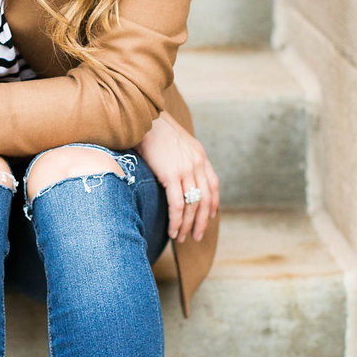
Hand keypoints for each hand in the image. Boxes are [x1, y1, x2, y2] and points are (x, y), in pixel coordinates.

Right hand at [135, 110, 218, 242]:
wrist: (143, 118)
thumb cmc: (153, 129)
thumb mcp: (176, 142)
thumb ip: (183, 157)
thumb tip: (178, 173)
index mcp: (200, 156)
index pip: (214, 186)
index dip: (212, 205)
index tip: (208, 218)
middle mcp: (197, 164)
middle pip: (205, 200)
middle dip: (201, 222)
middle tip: (196, 236)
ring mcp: (186, 170)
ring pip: (192, 205)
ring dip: (187, 225)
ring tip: (180, 238)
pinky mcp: (171, 175)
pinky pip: (177, 204)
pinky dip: (176, 220)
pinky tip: (172, 230)